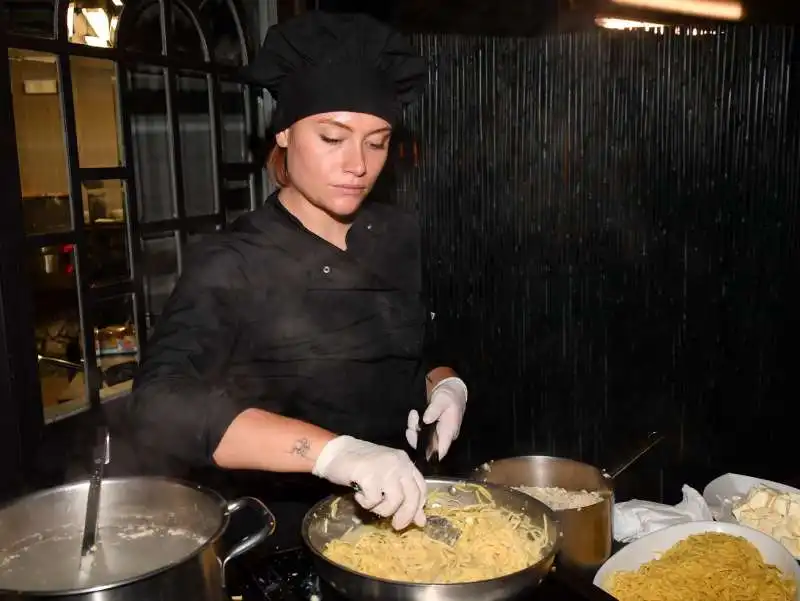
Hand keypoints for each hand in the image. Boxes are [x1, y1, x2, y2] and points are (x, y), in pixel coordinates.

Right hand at [312, 435, 426, 529]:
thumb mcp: (385, 477)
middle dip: (406, 515)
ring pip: (394, 501)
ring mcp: (385, 468)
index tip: (415, 520)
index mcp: (404, 462)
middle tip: (396, 526)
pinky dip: (366, 503)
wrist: (336, 451)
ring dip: (382, 509)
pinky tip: (359, 495)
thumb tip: (420, 521)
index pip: (421, 487)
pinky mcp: (369, 474)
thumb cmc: (361, 465)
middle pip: (412, 496)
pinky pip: (374, 500)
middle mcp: (398, 463)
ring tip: (370, 502)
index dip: (419, 506)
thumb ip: (402, 494)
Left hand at [405, 377, 467, 458]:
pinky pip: (420, 433)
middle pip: (428, 447)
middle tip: (410, 427)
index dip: (430, 455)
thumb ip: (434, 409)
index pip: (440, 450)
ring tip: (413, 415)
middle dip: (416, 439)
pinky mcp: (431, 429)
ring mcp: (436, 433)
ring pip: (422, 440)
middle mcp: (443, 436)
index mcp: (449, 431)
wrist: (451, 389)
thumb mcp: (442, 399)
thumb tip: (426, 420)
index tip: (417, 449)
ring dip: (414, 430)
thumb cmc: (449, 395)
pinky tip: (414, 416)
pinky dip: (414, 426)